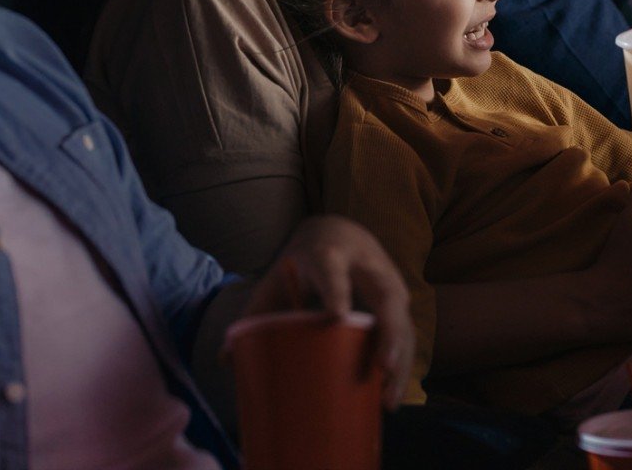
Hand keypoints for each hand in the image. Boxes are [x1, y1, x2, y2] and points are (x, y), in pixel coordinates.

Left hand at [245, 216, 412, 409]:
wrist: (340, 232)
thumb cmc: (302, 264)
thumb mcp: (277, 279)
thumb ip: (254, 315)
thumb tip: (226, 359)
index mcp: (327, 255)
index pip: (333, 270)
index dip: (336, 291)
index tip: (335, 317)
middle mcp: (365, 266)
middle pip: (385, 296)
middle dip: (388, 332)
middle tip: (382, 367)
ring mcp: (388, 281)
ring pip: (403, 319)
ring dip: (400, 359)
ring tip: (388, 400)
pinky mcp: (398, 300)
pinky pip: (406, 332)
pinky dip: (402, 365)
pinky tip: (390, 396)